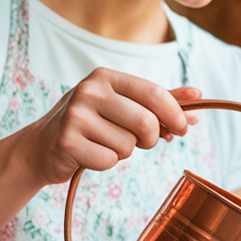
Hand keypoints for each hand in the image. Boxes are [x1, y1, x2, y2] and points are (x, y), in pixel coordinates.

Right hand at [15, 69, 201, 185]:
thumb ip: (159, 100)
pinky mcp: (68, 141)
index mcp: (106, 77)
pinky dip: (105, 163)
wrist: (43, 146)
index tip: (183, 129)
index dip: (176, 114)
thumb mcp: (122, 105)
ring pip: (129, 146)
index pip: (154, 94)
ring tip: (103, 143)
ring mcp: (76, 115)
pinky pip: (110, 161)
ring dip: (124, 151)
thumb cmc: (91, 124)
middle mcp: (89, 91)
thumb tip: (197, 95)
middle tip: (139, 141)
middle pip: (146, 123)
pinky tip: (90, 154)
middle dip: (150, 139)